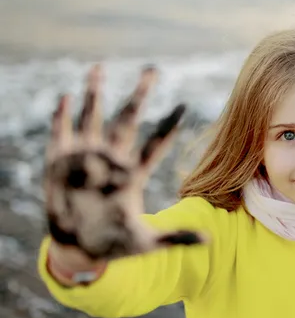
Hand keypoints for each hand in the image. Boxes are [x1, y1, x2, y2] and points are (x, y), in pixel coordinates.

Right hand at [44, 65, 206, 262]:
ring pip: (93, 119)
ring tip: (98, 68)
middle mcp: (112, 160)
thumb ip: (177, 238)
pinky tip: (66, 98)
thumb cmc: (116, 244)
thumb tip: (211, 240)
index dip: (168, 126)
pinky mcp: (61, 164)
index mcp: (133, 175)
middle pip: (127, 121)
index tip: (183, 106)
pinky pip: (62, 135)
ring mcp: (86, 159)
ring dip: (95, 94)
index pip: (155, 145)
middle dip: (138, 96)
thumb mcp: (149, 243)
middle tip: (152, 71)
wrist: (81, 250)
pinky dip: (63, 118)